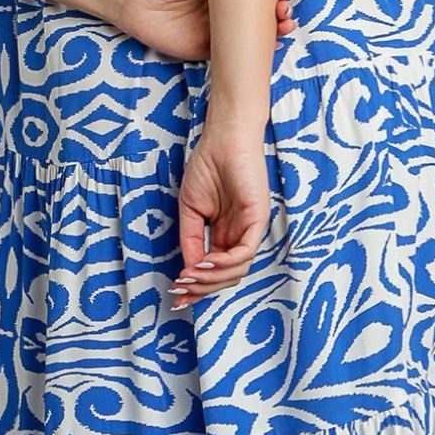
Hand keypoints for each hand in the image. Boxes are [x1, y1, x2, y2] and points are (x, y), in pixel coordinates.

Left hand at [118, 0, 294, 61]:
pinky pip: (234, 54)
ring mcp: (221, 30)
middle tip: (283, 8)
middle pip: (264, 14)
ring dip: (275, 32)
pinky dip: (252, 53)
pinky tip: (267, 47)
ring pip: (255, 35)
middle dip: (281, 11)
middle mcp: (228, 9)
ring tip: (282, 25)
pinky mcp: (209, 49)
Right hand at [168, 113, 272, 307]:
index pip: (215, 271)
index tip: (176, 296)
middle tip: (180, 290)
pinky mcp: (258, 218)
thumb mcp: (191, 210)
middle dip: (202, 288)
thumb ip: (191, 240)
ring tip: (189, 275)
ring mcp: (250, 229)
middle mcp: (240, 236)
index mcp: (225, 234)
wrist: (222, 138)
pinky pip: (245, 252)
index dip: (196, 287)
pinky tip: (204, 262)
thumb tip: (188, 271)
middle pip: (226, 277)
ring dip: (210, 278)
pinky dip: (224, 263)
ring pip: (236, 271)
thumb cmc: (207, 167)